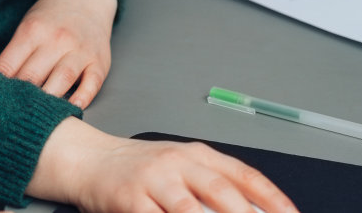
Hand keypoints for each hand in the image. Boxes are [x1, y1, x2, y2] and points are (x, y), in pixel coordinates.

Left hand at [0, 0, 115, 108]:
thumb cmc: (50, 18)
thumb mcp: (29, 27)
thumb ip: (16, 55)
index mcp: (33, 30)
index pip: (10, 65)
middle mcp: (57, 39)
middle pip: (33, 75)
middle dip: (20, 97)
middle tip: (11, 116)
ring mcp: (80, 50)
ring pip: (62, 79)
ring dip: (49, 100)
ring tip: (38, 117)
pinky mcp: (99, 61)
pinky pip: (92, 83)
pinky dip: (82, 97)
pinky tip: (73, 108)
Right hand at [30, 118, 296, 212]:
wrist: (88, 159)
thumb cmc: (138, 170)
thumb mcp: (180, 168)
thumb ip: (213, 186)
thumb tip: (254, 209)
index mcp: (197, 154)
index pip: (244, 175)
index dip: (273, 198)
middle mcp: (177, 163)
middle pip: (221, 191)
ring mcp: (152, 181)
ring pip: (189, 209)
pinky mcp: (129, 200)